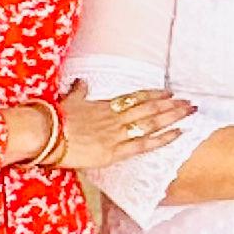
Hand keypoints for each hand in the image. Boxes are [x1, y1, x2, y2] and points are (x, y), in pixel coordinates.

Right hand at [41, 84, 187, 172]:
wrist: (42, 133)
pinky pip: (143, 144)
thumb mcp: (68, 101)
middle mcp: (114, 117)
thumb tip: (82, 82)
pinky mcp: (113, 151)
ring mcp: (116, 133)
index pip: (135, 98)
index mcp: (103, 106)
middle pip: (150, 108)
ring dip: (174, 116)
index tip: (169, 92)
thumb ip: (79, 92)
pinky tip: (179, 133)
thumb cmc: (51, 119)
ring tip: (191, 111)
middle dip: (172, 105)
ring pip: (151, 122)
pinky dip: (163, 138)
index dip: (154, 95)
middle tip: (190, 102)